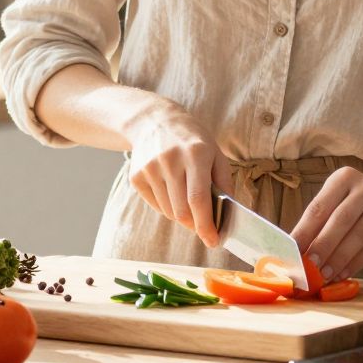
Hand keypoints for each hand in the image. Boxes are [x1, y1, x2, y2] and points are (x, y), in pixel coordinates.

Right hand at [125, 102, 232, 248]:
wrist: (154, 121)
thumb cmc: (192, 140)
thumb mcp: (215, 153)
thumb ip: (224, 183)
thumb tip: (226, 215)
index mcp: (195, 153)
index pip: (198, 199)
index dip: (206, 225)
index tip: (213, 240)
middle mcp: (170, 160)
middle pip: (182, 211)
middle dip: (195, 225)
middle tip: (203, 226)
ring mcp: (150, 168)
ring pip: (169, 212)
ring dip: (182, 215)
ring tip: (187, 199)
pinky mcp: (136, 176)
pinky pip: (156, 205)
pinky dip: (167, 207)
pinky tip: (171, 190)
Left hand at [290, 165, 362, 282]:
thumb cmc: (353, 203)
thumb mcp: (336, 201)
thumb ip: (318, 223)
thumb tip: (296, 252)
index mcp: (344, 178)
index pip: (320, 206)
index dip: (304, 231)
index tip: (292, 252)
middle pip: (342, 219)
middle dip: (323, 245)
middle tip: (309, 266)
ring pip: (360, 235)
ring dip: (340, 258)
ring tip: (324, 274)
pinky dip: (356, 263)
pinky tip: (343, 273)